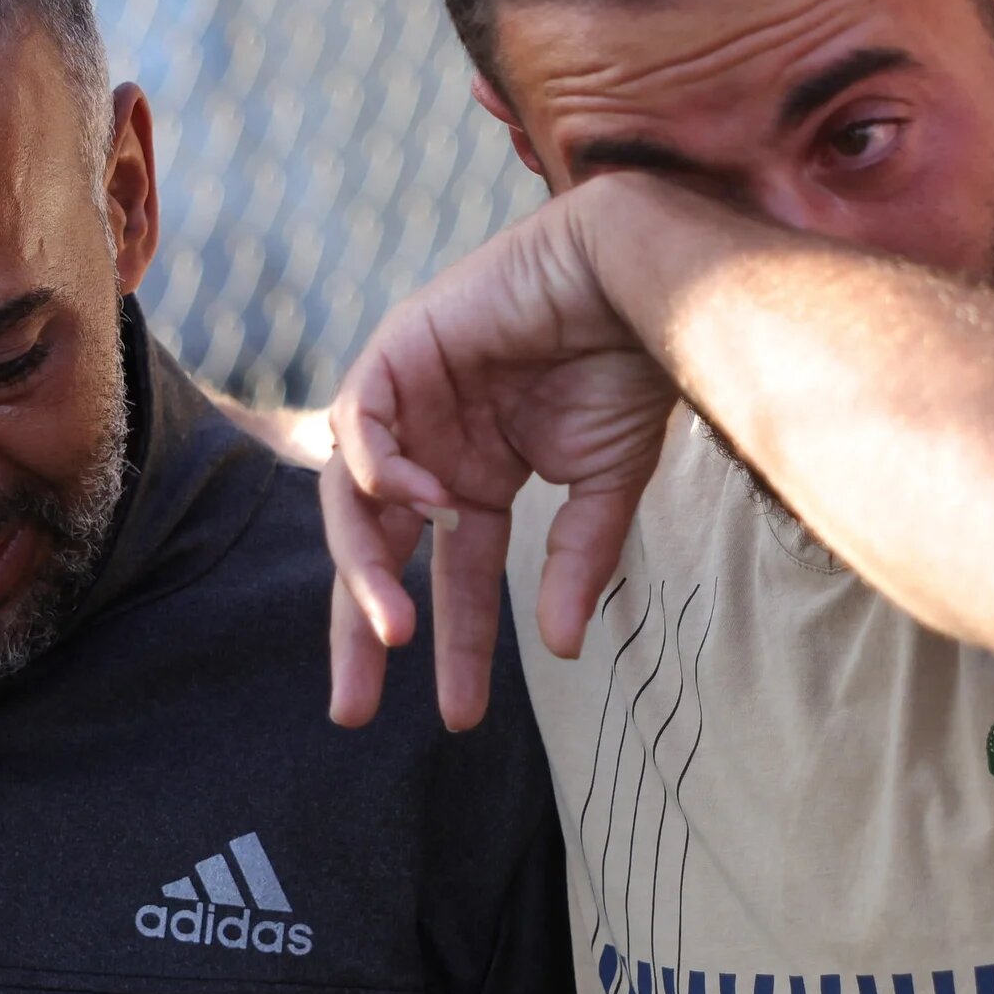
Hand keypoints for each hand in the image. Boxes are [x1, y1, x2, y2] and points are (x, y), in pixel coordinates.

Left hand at [325, 175, 685, 730]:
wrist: (639, 276)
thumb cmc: (627, 365)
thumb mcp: (603, 486)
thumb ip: (574, 561)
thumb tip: (562, 648)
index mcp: (476, 479)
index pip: (446, 574)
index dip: (451, 643)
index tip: (455, 717)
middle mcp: (432, 447)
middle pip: (377, 549)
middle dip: (365, 626)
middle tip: (357, 707)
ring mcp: (409, 401)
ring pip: (354, 499)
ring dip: (367, 567)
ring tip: (394, 628)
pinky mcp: (397, 351)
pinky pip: (359, 422)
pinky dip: (381, 467)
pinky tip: (423, 503)